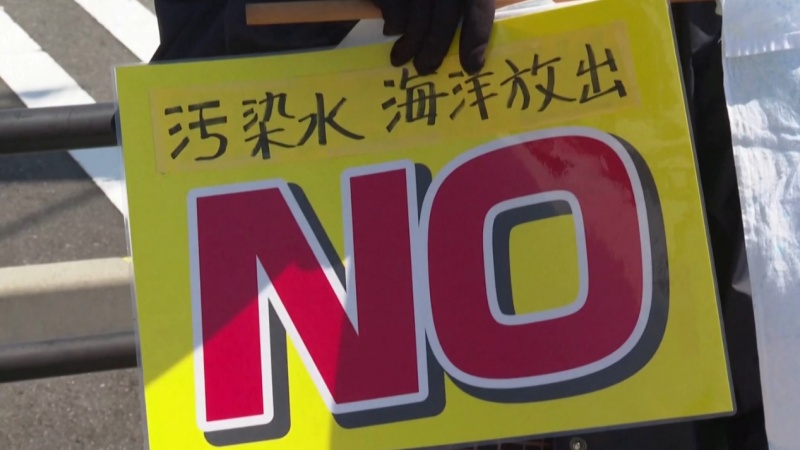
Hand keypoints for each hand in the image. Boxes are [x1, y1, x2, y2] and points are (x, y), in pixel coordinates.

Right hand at [371, 0, 494, 74]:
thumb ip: (467, 1)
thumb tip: (473, 40)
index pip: (478, 10)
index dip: (476, 41)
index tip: (471, 67)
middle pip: (444, 21)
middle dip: (435, 51)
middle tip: (425, 69)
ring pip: (416, 21)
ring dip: (409, 45)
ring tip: (401, 60)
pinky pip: (393, 10)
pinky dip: (393, 23)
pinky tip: (392, 30)